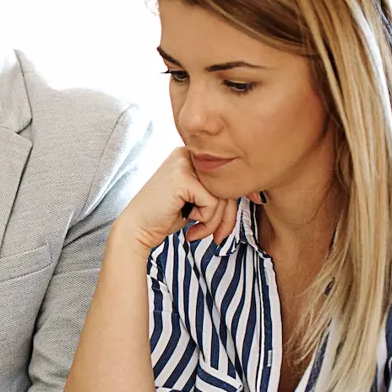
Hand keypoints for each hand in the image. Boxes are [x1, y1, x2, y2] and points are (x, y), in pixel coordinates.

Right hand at [114, 147, 238, 251]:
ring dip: (214, 222)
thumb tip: (255, 194)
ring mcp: (183, 164)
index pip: (225, 175)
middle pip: (227, 184)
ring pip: (222, 195)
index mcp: (190, 155)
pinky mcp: (182, 178)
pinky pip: (212, 202)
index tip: (241, 214)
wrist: (137, 229)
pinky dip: (205, 220)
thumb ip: (217, 192)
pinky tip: (189, 225)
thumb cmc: (165, 217)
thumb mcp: (196, 200)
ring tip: (198, 232)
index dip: (235, 199)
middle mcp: (186, 154)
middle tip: (218, 237)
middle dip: (226, 217)